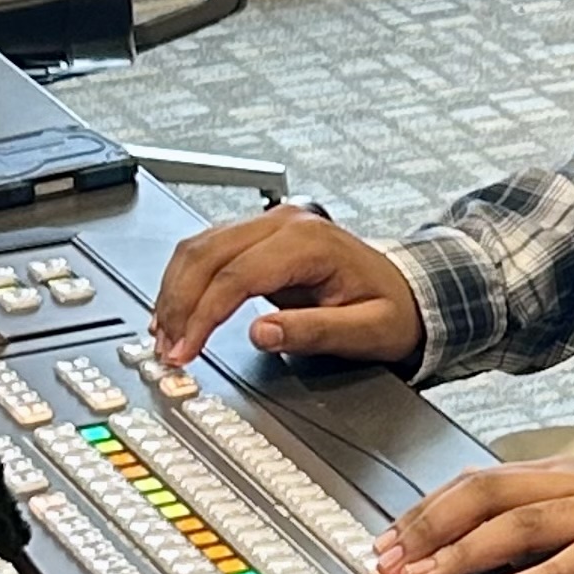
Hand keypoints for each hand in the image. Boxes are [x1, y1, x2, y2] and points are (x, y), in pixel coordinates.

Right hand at [151, 205, 423, 370]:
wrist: (409, 291)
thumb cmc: (393, 310)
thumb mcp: (366, 331)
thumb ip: (314, 332)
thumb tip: (261, 334)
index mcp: (311, 242)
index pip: (237, 275)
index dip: (204, 315)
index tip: (186, 350)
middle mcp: (285, 223)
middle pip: (208, 254)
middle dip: (180, 304)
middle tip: (168, 349)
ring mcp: (270, 224)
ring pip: (199, 247)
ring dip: (175, 291)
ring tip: (165, 335)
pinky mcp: (259, 236)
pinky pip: (208, 249)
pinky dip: (185, 281)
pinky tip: (176, 310)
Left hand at [378, 458, 573, 573]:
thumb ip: (548, 521)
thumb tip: (484, 549)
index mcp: (568, 473)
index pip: (480, 480)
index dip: (427, 510)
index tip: (388, 541)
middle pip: (491, 493)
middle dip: (432, 527)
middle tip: (392, 561)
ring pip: (527, 522)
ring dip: (469, 552)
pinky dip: (546, 573)